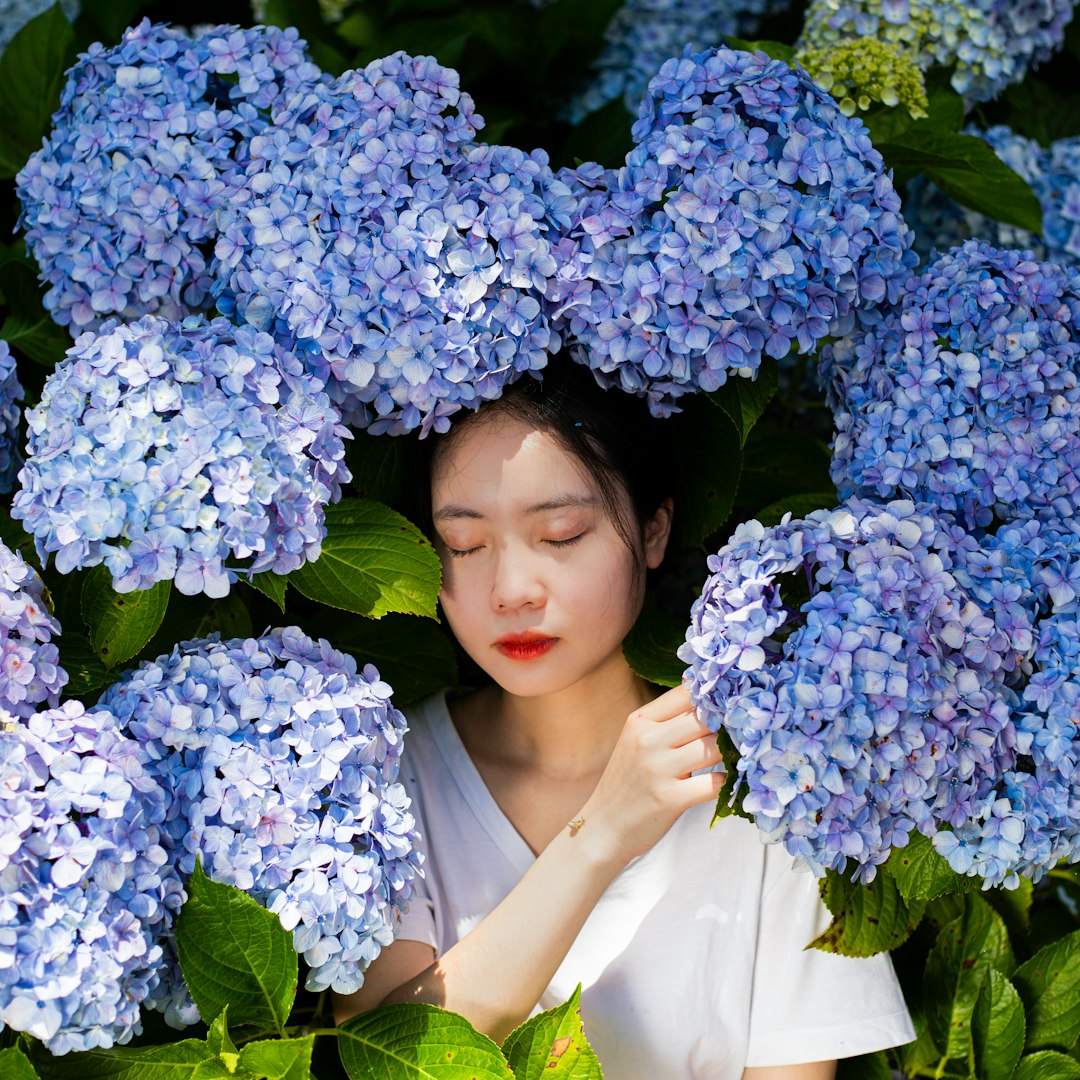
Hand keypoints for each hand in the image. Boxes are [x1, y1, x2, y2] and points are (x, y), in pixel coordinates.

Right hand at [576, 686, 724, 868]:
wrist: (604, 826)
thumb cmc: (627, 782)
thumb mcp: (636, 742)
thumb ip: (666, 722)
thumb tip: (712, 705)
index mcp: (639, 721)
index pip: (686, 693)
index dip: (712, 696)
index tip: (728, 705)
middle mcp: (647, 740)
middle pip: (705, 718)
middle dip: (727, 725)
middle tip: (742, 734)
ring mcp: (657, 770)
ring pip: (714, 747)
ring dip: (731, 753)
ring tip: (737, 757)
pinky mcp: (669, 799)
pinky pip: (714, 783)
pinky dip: (727, 782)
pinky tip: (726, 782)